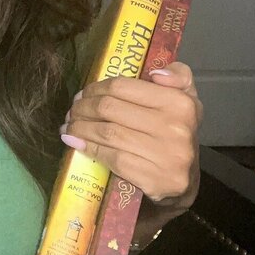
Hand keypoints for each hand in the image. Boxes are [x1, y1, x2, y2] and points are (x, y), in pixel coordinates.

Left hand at [60, 60, 202, 210]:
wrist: (186, 180)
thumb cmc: (177, 132)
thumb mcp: (185, 99)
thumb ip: (178, 75)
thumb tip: (155, 73)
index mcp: (179, 103)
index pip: (123, 87)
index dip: (96, 89)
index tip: (84, 94)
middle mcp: (174, 127)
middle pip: (110, 109)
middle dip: (83, 108)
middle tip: (73, 111)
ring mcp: (165, 155)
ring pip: (107, 133)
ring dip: (80, 128)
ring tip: (69, 126)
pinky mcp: (153, 178)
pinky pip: (112, 157)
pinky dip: (89, 148)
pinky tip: (76, 143)